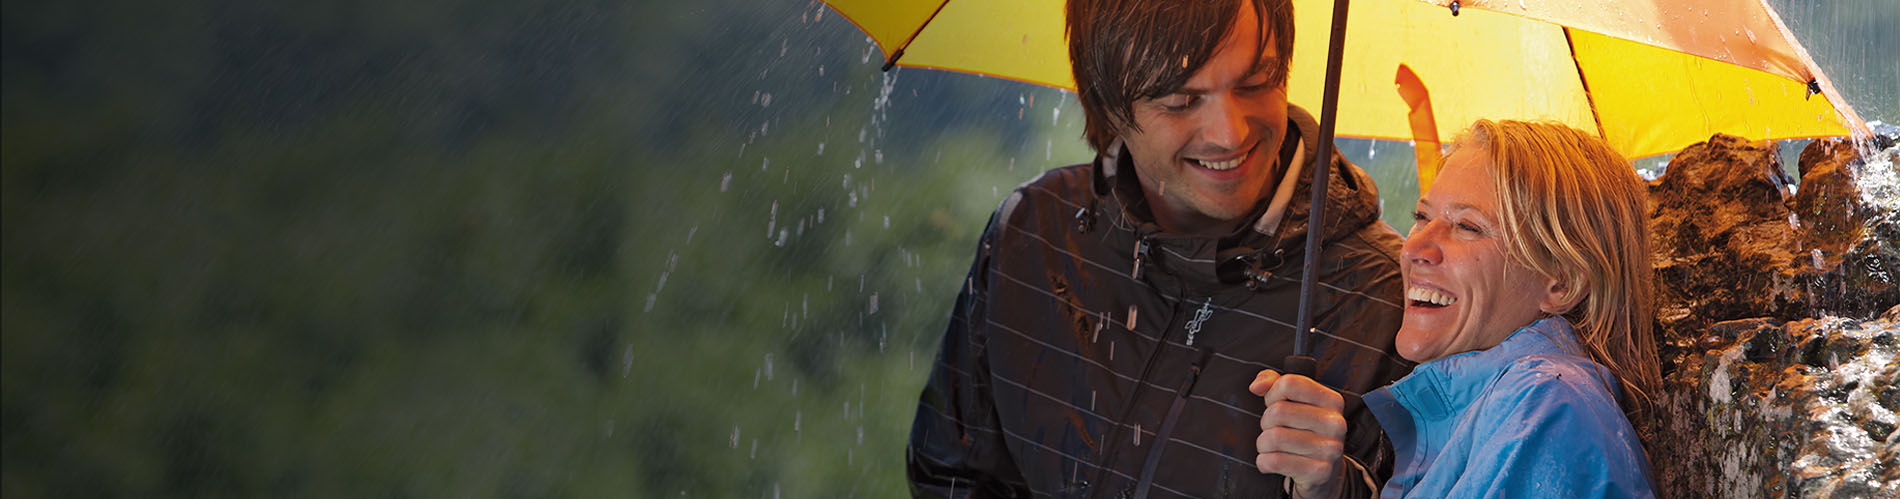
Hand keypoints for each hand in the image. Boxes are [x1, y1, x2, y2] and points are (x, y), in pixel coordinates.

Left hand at [1249, 369, 1347, 498]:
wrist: (1324, 474)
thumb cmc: (1304, 431)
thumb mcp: (1294, 402)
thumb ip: (1273, 382)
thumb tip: (1256, 387)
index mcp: (1332, 400)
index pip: (1289, 384)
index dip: (1272, 394)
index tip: (1274, 405)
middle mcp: (1335, 423)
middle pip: (1278, 412)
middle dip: (1266, 422)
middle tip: (1273, 430)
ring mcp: (1330, 449)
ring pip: (1273, 438)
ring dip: (1263, 444)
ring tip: (1272, 447)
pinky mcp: (1319, 471)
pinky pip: (1275, 461)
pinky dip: (1263, 462)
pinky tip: (1270, 462)